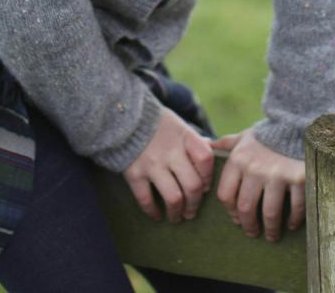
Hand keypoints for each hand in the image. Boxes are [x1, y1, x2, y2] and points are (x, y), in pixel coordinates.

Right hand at [123, 108, 214, 223]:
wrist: (123, 117)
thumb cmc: (157, 124)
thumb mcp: (178, 125)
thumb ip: (194, 140)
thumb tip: (211, 149)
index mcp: (184, 136)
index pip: (206, 160)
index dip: (208, 177)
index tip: (204, 187)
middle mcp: (170, 151)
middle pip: (192, 185)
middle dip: (194, 204)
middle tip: (191, 212)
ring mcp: (152, 163)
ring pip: (173, 198)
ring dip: (177, 213)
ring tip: (176, 217)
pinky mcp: (134, 174)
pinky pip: (146, 200)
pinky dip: (152, 211)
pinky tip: (156, 215)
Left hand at [212, 128, 304, 241]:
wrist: (297, 124)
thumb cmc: (268, 135)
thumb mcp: (245, 137)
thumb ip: (227, 143)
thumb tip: (207, 145)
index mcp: (238, 160)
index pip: (226, 194)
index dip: (230, 211)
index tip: (236, 219)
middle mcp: (255, 169)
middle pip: (246, 208)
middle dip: (249, 225)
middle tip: (252, 232)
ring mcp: (277, 174)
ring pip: (269, 213)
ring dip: (270, 229)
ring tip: (271, 235)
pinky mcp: (298, 178)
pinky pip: (295, 207)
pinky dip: (293, 220)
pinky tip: (291, 224)